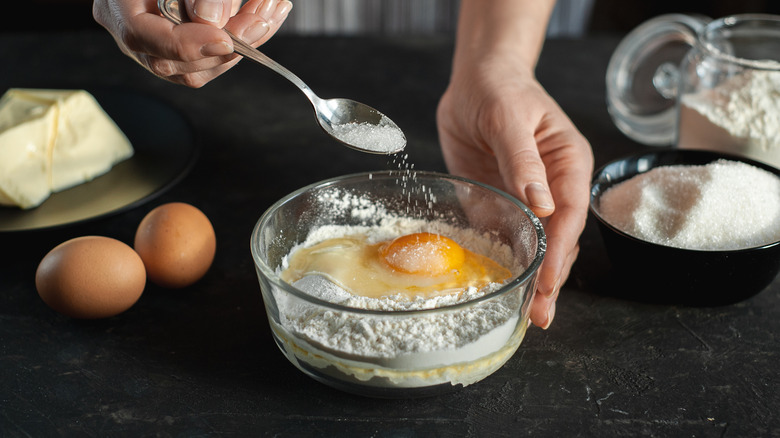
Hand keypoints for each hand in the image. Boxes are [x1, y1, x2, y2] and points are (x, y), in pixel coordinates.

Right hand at [93, 0, 291, 86]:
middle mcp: (134, 35)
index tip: (225, 40)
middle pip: (174, 62)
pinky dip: (244, 41)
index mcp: (116, 6)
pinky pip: (212, 60)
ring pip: (199, 69)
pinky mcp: (184, 54)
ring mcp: (158, 50)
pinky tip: (268, 18)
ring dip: (244, 44)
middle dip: (226, 44)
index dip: (186, 44)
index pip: (140, 36)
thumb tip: (213, 20)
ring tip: (271, 11)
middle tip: (261, 19)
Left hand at [436, 57, 592, 329]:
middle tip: (537, 314)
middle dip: (551, 278)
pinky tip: (503, 287)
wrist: (477, 82)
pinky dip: (507, 263)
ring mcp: (527, 200)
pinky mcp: (501, 204)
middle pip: (559, 240)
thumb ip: (523, 161)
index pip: (570, 215)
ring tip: (527, 314)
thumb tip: (542, 204)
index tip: (546, 281)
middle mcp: (553, 188)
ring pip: (537, 246)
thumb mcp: (509, 119)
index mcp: (567, 164)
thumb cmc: (500, 91)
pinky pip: (506, 238)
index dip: (559, 251)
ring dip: (533, 279)